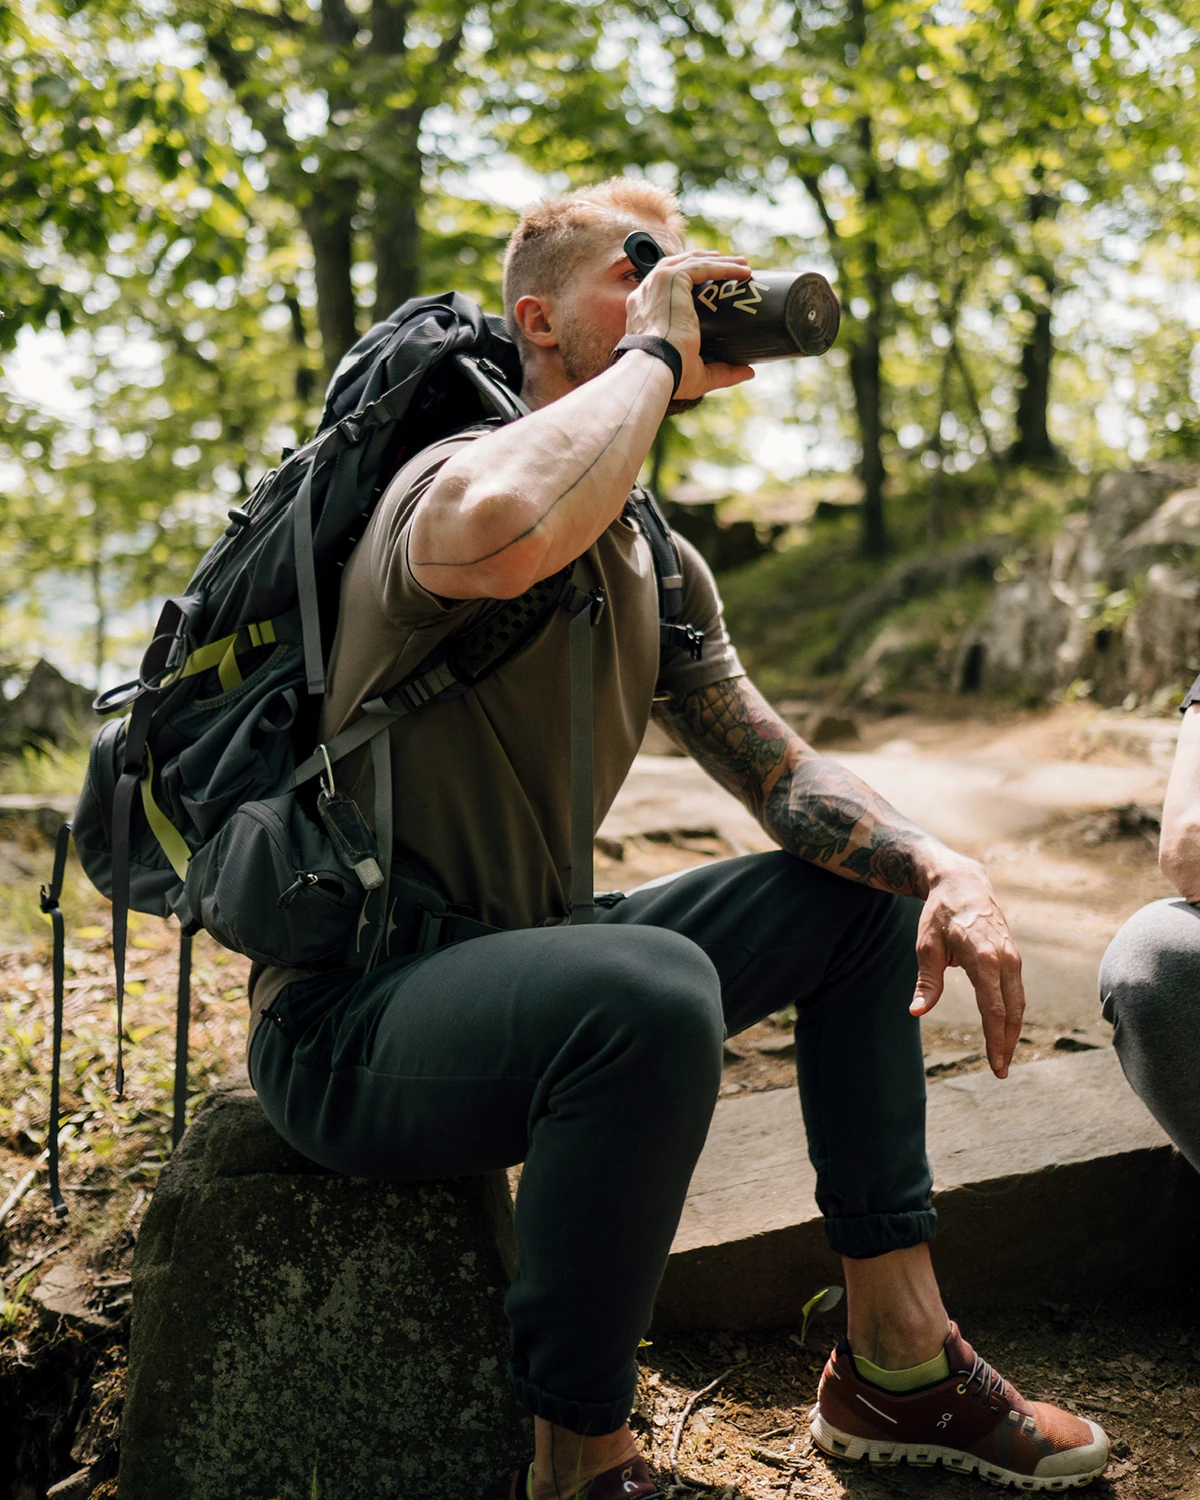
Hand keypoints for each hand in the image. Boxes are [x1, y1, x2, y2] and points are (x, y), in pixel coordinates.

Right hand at [624, 250, 755, 400]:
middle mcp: (647, 294)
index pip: (666, 288)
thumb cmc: (672, 375)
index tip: (714, 282)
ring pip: (693, 263)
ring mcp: (657, 283)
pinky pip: (702, 266)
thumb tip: (749, 372)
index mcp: (645, 312)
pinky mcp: (670, 279)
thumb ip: (722, 371)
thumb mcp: (699, 372)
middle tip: (731, 266)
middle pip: (679, 267)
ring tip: (743, 264)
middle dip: (706, 263)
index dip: (690, 280)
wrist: (657, 367)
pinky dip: (724, 266)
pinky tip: (743, 270)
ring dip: (719, 261)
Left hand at [909, 857, 1024, 1077]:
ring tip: (1003, 1058)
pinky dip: (1013, 1014)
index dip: (995, 1039)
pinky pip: (1017, 992)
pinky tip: (1005, 1031)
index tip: (995, 1063)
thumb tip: (917, 1012)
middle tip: (1000, 1071)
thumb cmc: (940, 914)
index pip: (993, 1008)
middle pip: (1012, 1010)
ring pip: (1018, 1003)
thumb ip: (927, 981)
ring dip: (1013, 1032)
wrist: (964, 883)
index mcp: (984, 958)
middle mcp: (1005, 959)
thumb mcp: (926, 945)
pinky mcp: (1014, 957)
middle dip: (1008, 1043)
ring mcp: (1013, 958)